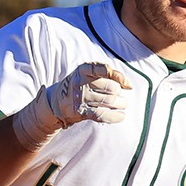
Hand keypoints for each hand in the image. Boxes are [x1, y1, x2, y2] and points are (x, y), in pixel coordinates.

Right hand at [12, 62, 130, 149]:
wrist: (57, 101)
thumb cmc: (80, 85)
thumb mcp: (89, 74)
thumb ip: (109, 74)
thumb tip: (128, 85)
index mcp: (84, 70)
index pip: (103, 69)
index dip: (118, 76)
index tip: (126, 84)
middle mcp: (81, 82)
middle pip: (110, 88)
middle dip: (119, 93)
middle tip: (121, 97)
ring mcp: (80, 97)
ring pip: (108, 101)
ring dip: (120, 104)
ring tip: (123, 105)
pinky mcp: (80, 111)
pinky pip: (100, 114)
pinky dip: (114, 116)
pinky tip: (121, 116)